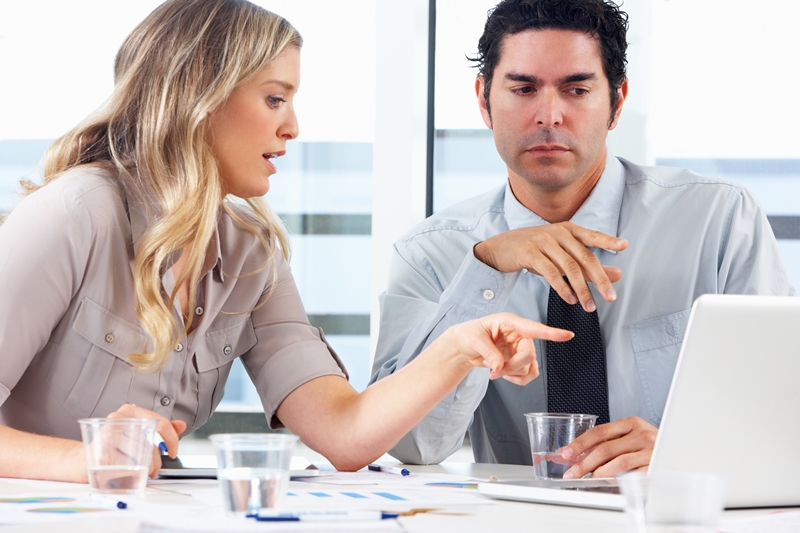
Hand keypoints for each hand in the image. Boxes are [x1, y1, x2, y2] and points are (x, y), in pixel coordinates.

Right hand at [107, 403, 186, 477]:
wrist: (83, 458)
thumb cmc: (113, 444)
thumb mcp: (137, 432)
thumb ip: (159, 428)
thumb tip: (181, 425)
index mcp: (129, 411)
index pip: (160, 423)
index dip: (172, 440)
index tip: (173, 452)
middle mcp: (117, 419)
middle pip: (149, 440)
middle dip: (156, 460)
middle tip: (155, 469)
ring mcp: (106, 435)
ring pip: (138, 454)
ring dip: (145, 468)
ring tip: (144, 472)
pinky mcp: (99, 452)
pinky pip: (124, 465)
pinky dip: (129, 472)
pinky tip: (128, 474)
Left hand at [446, 312, 573, 385]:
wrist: (465, 347)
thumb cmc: (469, 335)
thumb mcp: (474, 340)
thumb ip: (488, 352)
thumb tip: (500, 366)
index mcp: (510, 323)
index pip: (533, 328)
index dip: (551, 333)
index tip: (568, 335)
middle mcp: (519, 335)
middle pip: (528, 355)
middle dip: (511, 367)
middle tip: (494, 371)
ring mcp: (521, 349)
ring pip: (528, 367)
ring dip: (511, 374)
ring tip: (493, 370)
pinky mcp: (520, 361)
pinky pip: (527, 375)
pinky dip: (516, 379)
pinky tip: (502, 374)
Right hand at [473, 222, 626, 311]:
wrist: (500, 248)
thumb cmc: (534, 252)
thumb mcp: (561, 256)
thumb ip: (588, 265)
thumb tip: (618, 274)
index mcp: (568, 230)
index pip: (592, 236)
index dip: (608, 241)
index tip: (624, 246)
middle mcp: (557, 232)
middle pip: (584, 257)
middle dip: (600, 279)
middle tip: (610, 297)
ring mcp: (543, 241)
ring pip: (569, 267)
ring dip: (581, 289)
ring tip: (588, 306)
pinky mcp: (529, 252)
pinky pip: (550, 271)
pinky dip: (561, 287)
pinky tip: (569, 299)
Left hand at [560, 416, 656, 478]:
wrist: (680, 450)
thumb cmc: (649, 444)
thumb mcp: (628, 436)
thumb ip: (604, 442)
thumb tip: (572, 453)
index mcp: (630, 423)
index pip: (599, 432)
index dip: (580, 443)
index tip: (566, 453)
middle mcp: (641, 434)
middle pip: (605, 448)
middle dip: (584, 462)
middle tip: (572, 472)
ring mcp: (650, 450)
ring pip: (618, 463)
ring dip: (599, 473)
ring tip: (588, 479)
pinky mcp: (656, 466)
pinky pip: (633, 475)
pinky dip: (617, 480)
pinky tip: (607, 483)